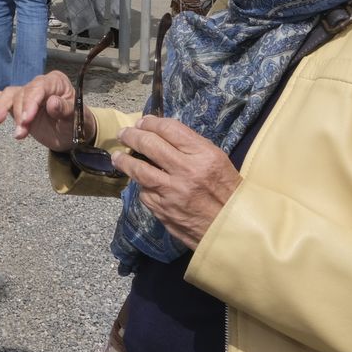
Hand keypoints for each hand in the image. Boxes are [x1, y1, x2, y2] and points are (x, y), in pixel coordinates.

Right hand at [0, 71, 78, 152]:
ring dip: (2, 109)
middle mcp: (38, 84)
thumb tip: (51, 102)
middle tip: (20, 131)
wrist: (70, 135)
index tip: (27, 119)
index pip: (38, 88)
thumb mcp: (75, 119)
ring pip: (9, 96)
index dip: (30, 103)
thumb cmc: (75, 124)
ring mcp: (25, 94)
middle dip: (18, 112)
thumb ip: (64, 109)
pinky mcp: (16, 105)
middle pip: (21, 93)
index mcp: (55, 82)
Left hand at [113, 116, 240, 247]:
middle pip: (150, 144)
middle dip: (132, 135)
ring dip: (124, 160)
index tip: (142, 122)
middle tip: (124, 133)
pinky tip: (140, 182)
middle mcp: (187, 171)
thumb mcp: (218, 162)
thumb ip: (192, 147)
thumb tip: (162, 134)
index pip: (170, 129)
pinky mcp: (163, 210)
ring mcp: (172, 192)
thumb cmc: (228, 192)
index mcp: (204, 155)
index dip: (151, 122)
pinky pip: (145, 192)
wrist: (233, 229)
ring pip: (139, 169)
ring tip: (118, 156)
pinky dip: (142, 185)